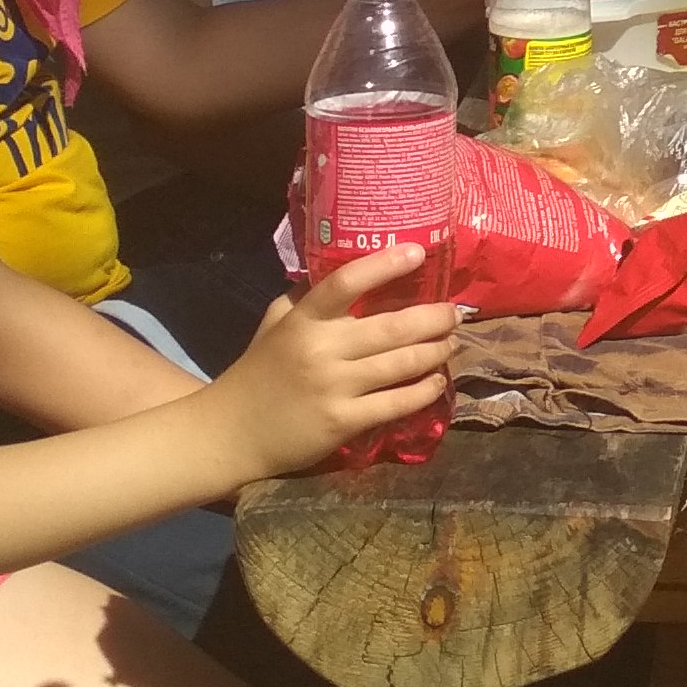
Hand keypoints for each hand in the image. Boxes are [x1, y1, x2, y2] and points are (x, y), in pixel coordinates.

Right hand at [213, 247, 458, 478]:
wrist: (230, 434)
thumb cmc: (257, 373)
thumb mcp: (274, 324)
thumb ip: (306, 298)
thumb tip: (346, 268)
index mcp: (303, 320)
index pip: (345, 282)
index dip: (383, 264)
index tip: (417, 252)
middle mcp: (321, 350)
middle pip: (391, 327)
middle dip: (433, 318)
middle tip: (455, 312)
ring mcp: (334, 388)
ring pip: (402, 364)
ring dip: (436, 352)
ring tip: (452, 343)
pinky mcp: (343, 422)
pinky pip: (396, 403)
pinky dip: (425, 391)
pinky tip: (438, 382)